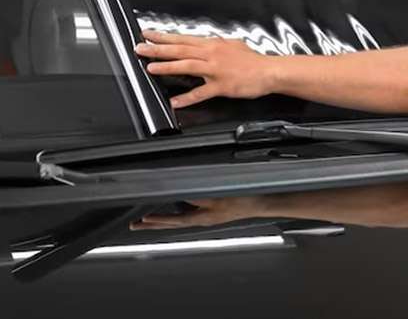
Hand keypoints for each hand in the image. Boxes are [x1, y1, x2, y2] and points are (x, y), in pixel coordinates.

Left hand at [130, 197, 259, 230]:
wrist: (260, 202)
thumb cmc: (244, 200)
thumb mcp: (219, 196)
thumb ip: (199, 195)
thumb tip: (181, 193)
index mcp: (202, 218)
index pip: (174, 221)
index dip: (157, 220)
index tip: (142, 219)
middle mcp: (203, 219)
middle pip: (172, 223)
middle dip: (154, 224)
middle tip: (136, 225)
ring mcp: (207, 216)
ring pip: (179, 219)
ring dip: (163, 219)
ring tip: (148, 219)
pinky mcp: (213, 212)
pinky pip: (188, 213)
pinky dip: (176, 212)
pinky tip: (175, 207)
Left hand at [135, 31, 275, 107]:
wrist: (269, 71)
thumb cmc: (253, 60)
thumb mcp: (233, 44)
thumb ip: (217, 44)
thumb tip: (208, 42)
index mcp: (213, 44)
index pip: (183, 38)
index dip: (164, 36)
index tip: (148, 34)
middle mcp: (212, 54)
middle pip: (180, 49)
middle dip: (158, 49)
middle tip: (140, 48)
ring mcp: (216, 70)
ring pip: (187, 66)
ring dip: (167, 67)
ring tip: (151, 68)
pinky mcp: (222, 86)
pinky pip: (201, 92)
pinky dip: (187, 98)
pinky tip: (175, 101)